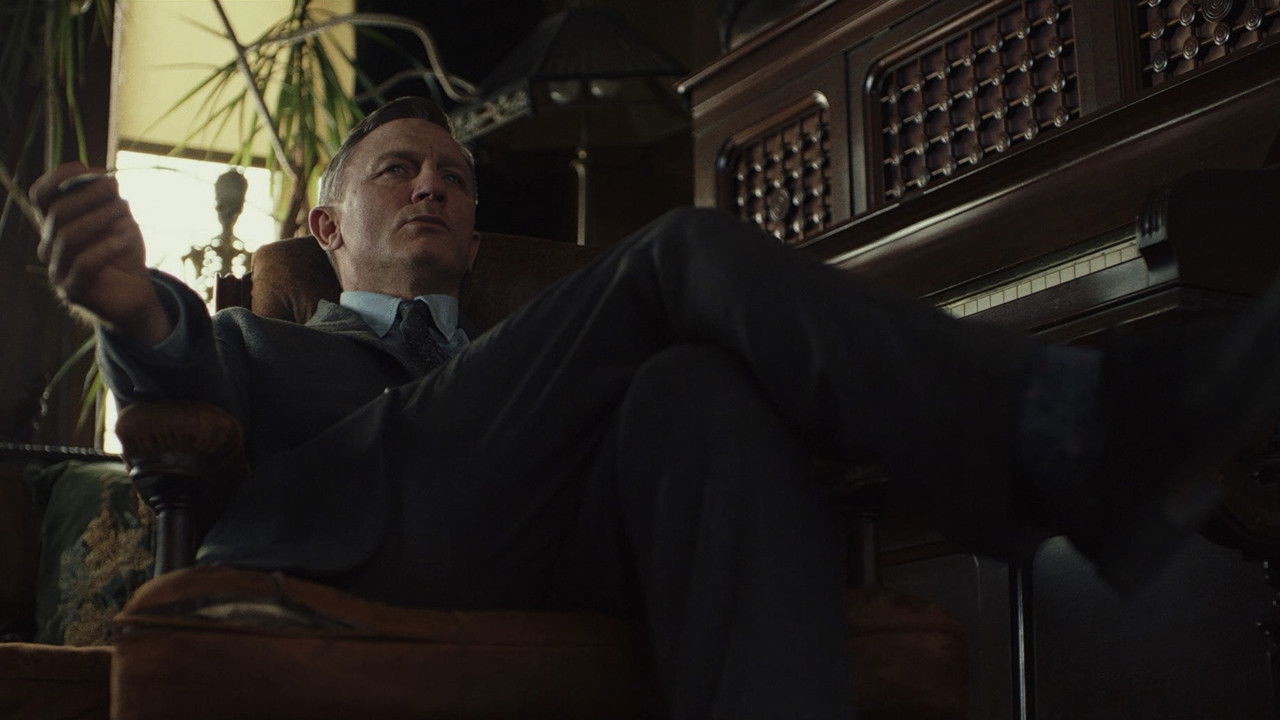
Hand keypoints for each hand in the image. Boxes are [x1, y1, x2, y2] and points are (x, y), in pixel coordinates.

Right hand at [30, 162, 171, 344]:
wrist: (136, 295)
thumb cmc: (122, 253)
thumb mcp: (119, 220)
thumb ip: (108, 200)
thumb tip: (103, 177)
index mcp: (55, 224)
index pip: (41, 196)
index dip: (59, 177)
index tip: (88, 168)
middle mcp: (49, 245)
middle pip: (56, 213)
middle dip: (87, 195)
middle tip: (115, 188)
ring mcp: (57, 270)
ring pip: (67, 236)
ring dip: (99, 218)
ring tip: (125, 211)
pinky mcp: (72, 291)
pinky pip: (84, 263)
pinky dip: (108, 246)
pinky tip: (128, 238)